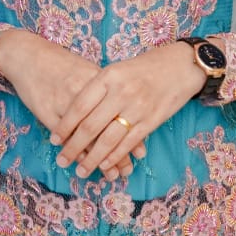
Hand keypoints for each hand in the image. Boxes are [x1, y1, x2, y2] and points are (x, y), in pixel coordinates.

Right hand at [0, 30, 137, 179]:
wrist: (29, 55)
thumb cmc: (62, 64)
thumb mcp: (89, 72)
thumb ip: (108, 92)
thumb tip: (129, 116)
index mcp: (101, 80)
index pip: (121, 113)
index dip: (131, 136)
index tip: (140, 156)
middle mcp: (86, 91)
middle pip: (107, 127)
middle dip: (119, 154)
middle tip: (126, 173)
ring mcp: (66, 101)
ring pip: (88, 136)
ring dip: (98, 158)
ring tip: (109, 175)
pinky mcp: (48, 110)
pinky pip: (67, 136)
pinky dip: (77, 151)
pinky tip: (84, 162)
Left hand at [51, 42, 204, 180]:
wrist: (180, 66)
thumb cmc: (144, 67)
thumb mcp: (117, 69)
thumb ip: (97, 88)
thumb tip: (73, 111)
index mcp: (108, 77)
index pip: (80, 106)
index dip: (65, 126)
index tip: (55, 140)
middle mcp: (121, 92)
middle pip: (91, 126)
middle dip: (74, 147)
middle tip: (62, 160)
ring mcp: (137, 108)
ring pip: (108, 139)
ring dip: (93, 158)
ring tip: (81, 170)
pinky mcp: (151, 121)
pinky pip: (128, 143)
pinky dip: (115, 156)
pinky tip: (104, 165)